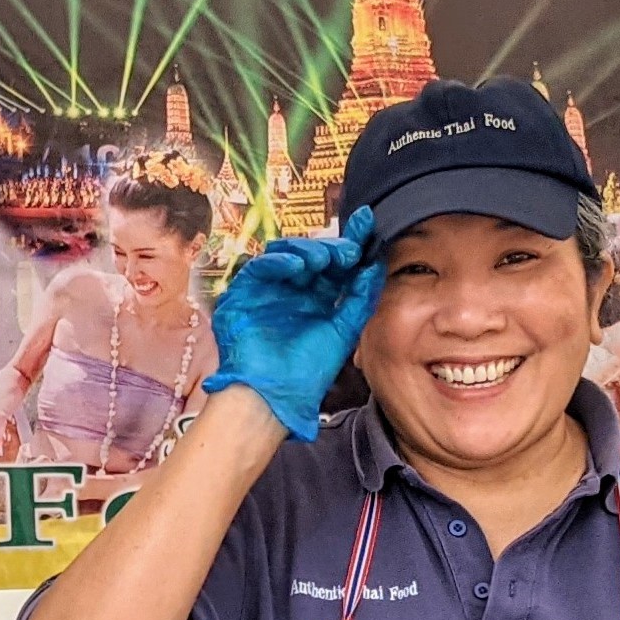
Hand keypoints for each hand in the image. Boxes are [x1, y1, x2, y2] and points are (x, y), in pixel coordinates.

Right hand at [205, 206, 383, 440]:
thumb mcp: (344, 331)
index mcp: (318, 301)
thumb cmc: (307, 373)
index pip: (336, 264)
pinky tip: (295, 265)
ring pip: (286, 254)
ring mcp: (269, 291)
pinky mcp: (243, 295)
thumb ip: (359, 297)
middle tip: (347, 252)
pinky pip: (259, 267)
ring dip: (306, 251)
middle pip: (313, 254)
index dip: (352, 242)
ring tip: (321, 261)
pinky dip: (278, 261)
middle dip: (332, 248)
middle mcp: (294, 292)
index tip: (369, 223)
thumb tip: (375, 263)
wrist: (275, 397)